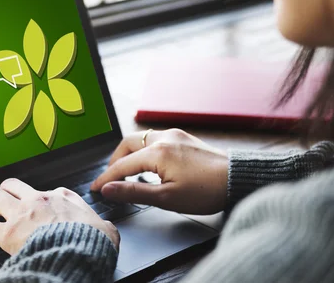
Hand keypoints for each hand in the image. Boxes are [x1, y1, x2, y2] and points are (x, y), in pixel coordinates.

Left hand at [0, 178, 119, 254]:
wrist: (79, 253)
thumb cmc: (93, 242)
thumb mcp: (106, 229)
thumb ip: (103, 225)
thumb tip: (107, 230)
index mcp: (63, 197)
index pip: (48, 191)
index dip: (42, 201)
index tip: (41, 210)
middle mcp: (40, 200)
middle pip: (13, 184)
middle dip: (7, 193)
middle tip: (7, 205)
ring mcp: (22, 214)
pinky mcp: (8, 233)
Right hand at [90, 129, 228, 214]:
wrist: (237, 179)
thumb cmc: (206, 191)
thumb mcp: (166, 198)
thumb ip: (134, 192)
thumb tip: (109, 189)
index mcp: (157, 152)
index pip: (122, 165)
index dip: (106, 178)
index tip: (95, 189)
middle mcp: (164, 138)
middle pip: (128, 143)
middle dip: (115, 160)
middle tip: (111, 178)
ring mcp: (175, 135)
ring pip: (142, 139)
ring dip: (130, 154)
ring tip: (128, 173)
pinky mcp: (184, 138)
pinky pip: (156, 139)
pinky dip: (145, 150)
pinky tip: (149, 165)